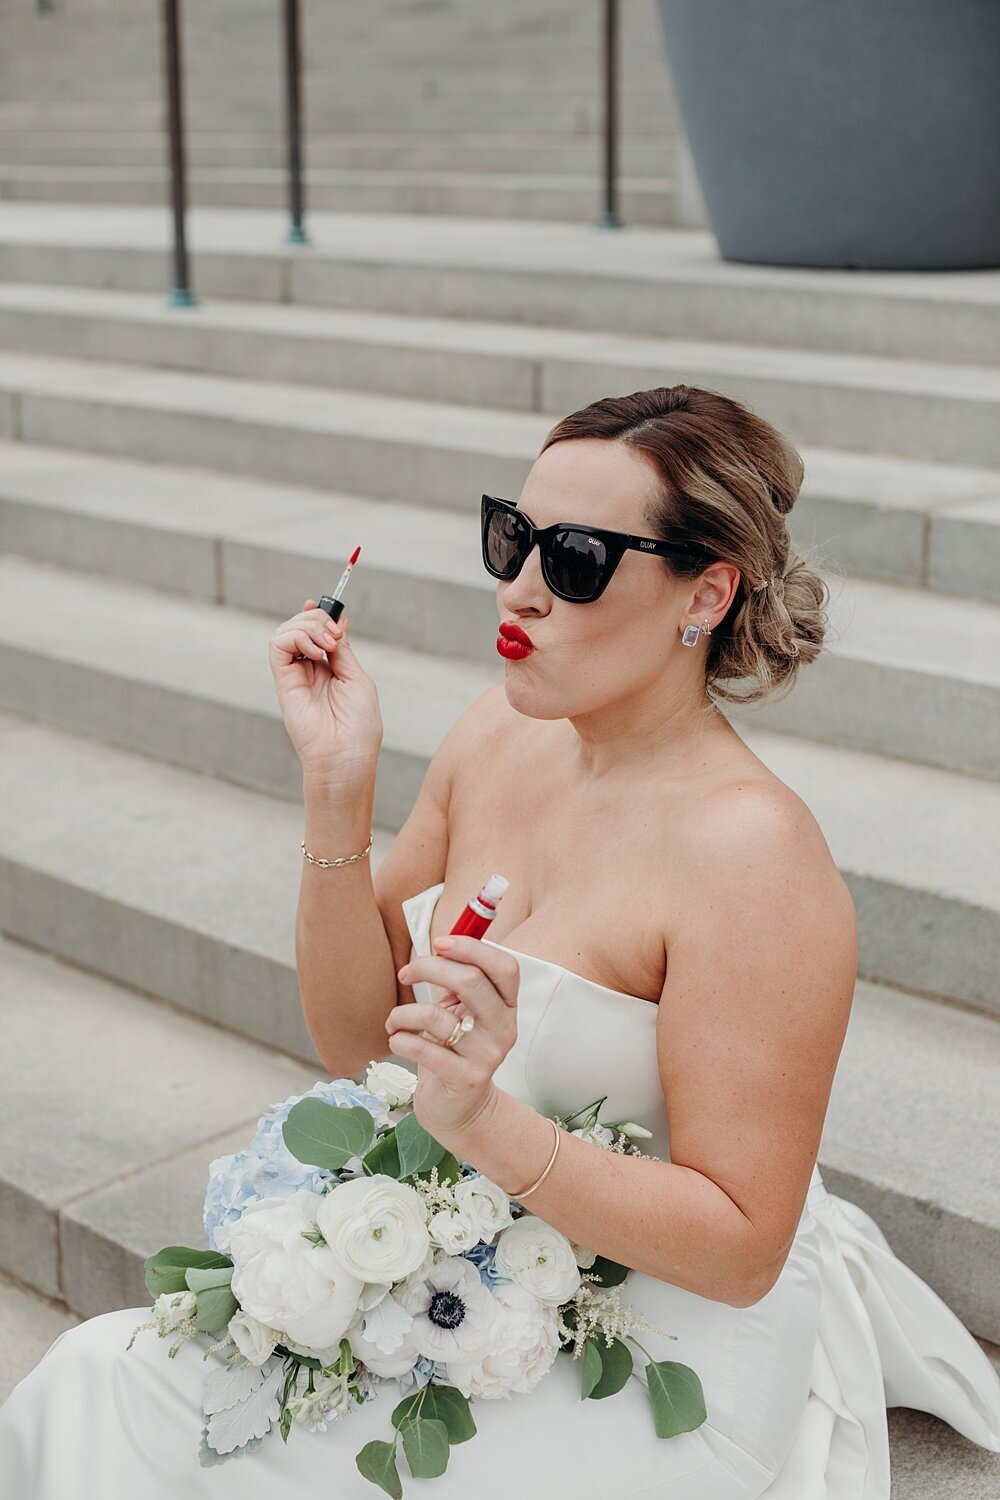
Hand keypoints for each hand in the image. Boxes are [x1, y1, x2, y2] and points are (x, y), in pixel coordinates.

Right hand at [268, 598, 382, 782]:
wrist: (345, 755)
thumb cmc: (358, 725)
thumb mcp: (357, 677)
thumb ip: (343, 649)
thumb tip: (339, 622)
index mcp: (329, 668)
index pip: (314, 631)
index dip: (317, 613)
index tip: (327, 604)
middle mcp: (309, 669)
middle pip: (300, 625)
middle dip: (318, 618)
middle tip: (335, 636)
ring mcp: (294, 675)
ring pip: (285, 630)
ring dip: (308, 626)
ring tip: (326, 645)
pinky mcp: (283, 681)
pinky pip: (277, 645)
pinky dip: (295, 638)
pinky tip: (315, 653)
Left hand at [386, 935, 519, 1146]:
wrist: (461, 1108)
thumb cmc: (455, 1050)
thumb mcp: (463, 1012)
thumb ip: (458, 983)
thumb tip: (438, 948)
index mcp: (506, 1006)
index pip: (504, 967)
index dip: (472, 948)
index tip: (439, 943)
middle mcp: (503, 1028)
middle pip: (471, 981)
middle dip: (430, 968)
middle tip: (406, 973)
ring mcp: (487, 1055)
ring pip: (436, 1016)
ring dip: (403, 1013)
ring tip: (394, 1021)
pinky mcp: (465, 1079)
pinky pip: (424, 1050)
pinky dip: (400, 1039)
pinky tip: (396, 1040)